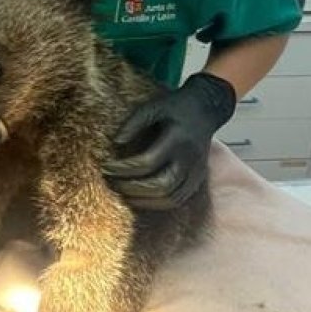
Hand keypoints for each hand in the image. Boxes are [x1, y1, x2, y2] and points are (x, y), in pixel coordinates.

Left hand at [101, 72, 235, 209]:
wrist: (205, 109)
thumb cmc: (174, 108)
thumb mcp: (152, 107)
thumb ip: (133, 123)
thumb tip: (115, 143)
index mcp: (177, 139)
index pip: (148, 162)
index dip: (123, 168)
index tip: (106, 167)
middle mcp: (189, 158)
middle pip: (161, 185)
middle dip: (132, 188)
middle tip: (112, 183)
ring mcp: (196, 172)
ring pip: (170, 198)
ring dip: (143, 201)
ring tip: (122, 193)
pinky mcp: (197, 180)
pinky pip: (178, 200)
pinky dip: (156, 204)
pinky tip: (139, 198)